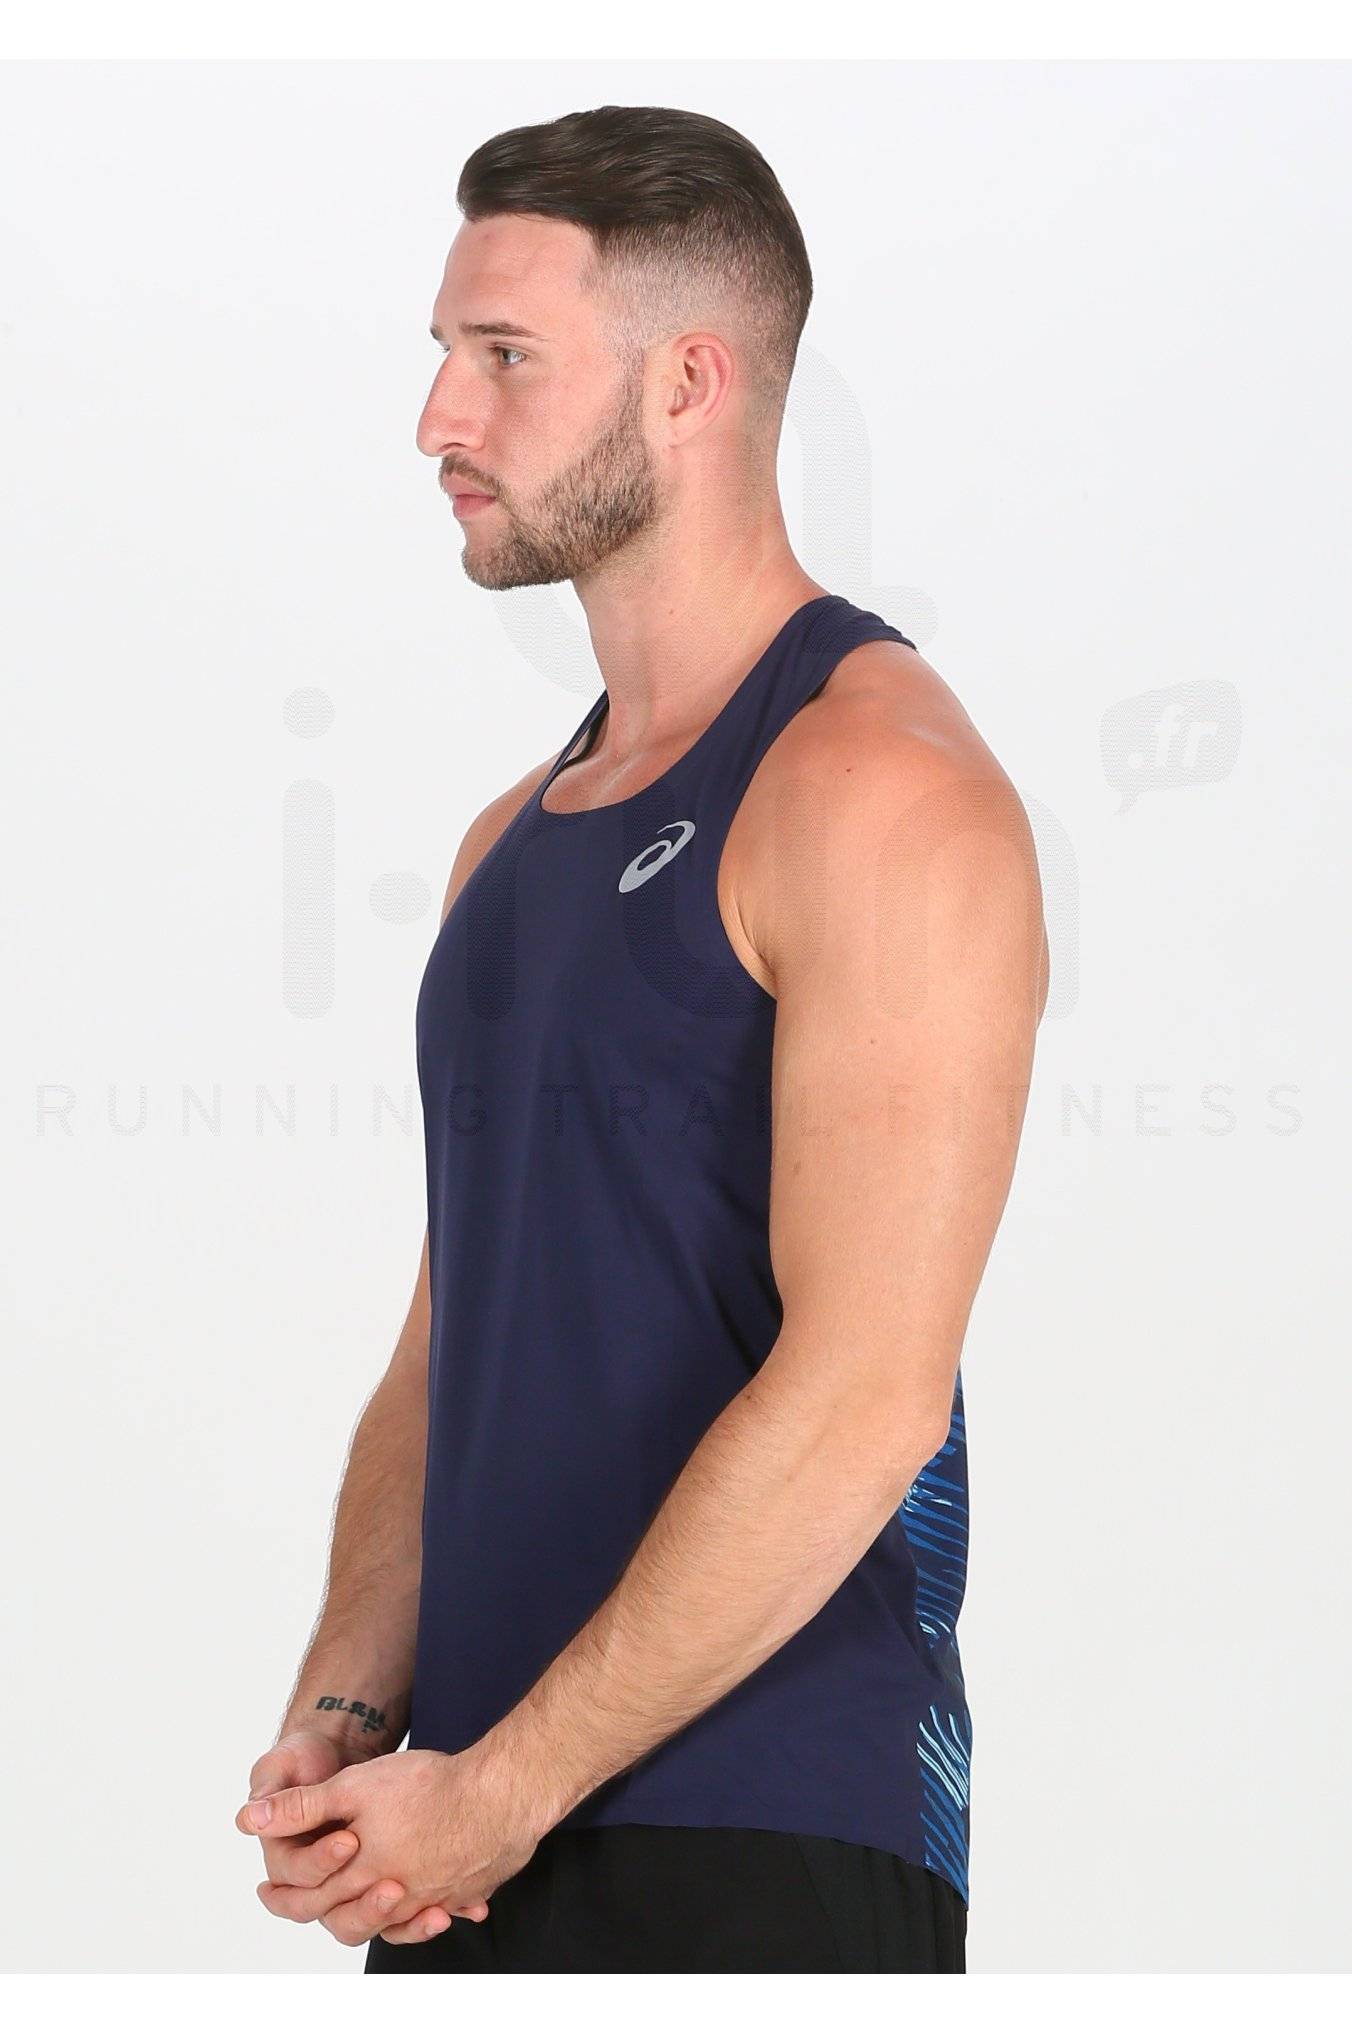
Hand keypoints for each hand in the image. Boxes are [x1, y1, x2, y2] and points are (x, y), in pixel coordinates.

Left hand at [236, 1741, 541, 1945]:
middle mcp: (398, 1897)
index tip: (268, 1896)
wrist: (503, 1793)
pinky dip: (431, 1908)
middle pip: (351, 1918)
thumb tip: (248, 1820)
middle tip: (300, 1903)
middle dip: (324, 1910)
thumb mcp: (354, 1786)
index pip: (312, 1899)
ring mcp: (435, 1898)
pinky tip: (435, 1899)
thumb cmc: (429, 1788)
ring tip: (369, 1903)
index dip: (285, 1898)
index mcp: (363, 1875)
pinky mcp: (467, 1889)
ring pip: (396, 1920)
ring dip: (377, 1916)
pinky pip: (442, 1906)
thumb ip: (302, 1807)